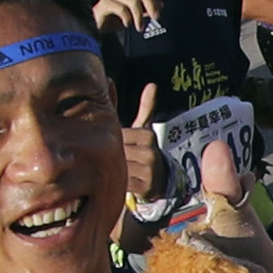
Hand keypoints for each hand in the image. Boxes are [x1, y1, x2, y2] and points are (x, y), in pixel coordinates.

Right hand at [92, 0, 166, 34]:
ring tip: (139, 28)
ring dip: (140, 16)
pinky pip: (122, 9)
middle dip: (152, 5)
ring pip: (133, 1)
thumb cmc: (112, 21)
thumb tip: (161, 5)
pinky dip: (128, 19)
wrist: (93, 28)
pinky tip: (127, 25)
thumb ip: (146, 10)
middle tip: (156, 18)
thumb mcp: (133, 16)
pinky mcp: (104, 4)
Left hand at [119, 83, 164, 204]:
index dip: (113, 141)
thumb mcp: (146, 129)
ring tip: (115, 170)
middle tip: (112, 159)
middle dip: (111, 155)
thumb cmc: (145, 151)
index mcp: (148, 135)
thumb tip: (152, 84)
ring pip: (117, 166)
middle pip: (116, 151)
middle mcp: (150, 152)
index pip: (118, 135)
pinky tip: (119, 181)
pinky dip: (118, 183)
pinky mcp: (145, 187)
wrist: (161, 182)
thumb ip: (146, 107)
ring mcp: (149, 171)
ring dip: (113, 169)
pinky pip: (122, 182)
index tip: (116, 145)